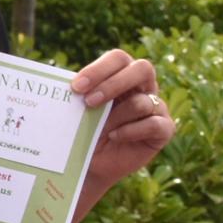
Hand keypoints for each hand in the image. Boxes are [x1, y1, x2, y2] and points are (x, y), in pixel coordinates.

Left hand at [72, 49, 175, 208]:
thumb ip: (77, 94)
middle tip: (89, 102)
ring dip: (116, 117)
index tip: (76, 87)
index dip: (99, 69)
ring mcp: (157, 107)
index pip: (118, 59)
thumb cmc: (84, 131)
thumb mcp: (78, 110)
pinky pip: (153, 124)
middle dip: (114, 83)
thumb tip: (58, 83)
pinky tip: (114, 136)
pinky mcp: (164, 130)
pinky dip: (131, 131)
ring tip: (100, 130)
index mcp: (122, 74)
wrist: (93, 163)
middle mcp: (143, 87)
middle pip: (142, 68)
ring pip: (142, 102)